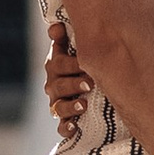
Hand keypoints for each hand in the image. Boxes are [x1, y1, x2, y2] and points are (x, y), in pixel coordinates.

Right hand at [43, 16, 92, 139]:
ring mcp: (59, 104)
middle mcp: (54, 85)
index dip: (70, 64)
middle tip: (90, 83)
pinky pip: (62, 127)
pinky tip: (75, 127)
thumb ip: (67, 37)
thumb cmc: (87, 62)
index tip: (85, 63)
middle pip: (58, 86)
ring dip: (70, 106)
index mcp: (56, 65)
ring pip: (58, 107)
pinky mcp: (66, 122)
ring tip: (84, 105)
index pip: (57, 63)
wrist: (99, 88)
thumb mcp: (78, 47)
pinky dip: (67, 128)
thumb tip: (56, 26)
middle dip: (73, 84)